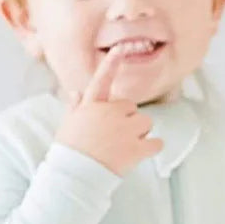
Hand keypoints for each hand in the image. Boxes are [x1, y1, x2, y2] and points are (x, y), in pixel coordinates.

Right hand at [53, 44, 164, 176]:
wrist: (74, 175)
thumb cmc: (69, 151)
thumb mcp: (68, 125)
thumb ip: (76, 108)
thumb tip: (76, 93)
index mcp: (92, 106)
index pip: (101, 80)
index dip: (110, 64)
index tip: (119, 49)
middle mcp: (110, 113)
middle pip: (131, 108)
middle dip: (127, 120)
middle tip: (114, 138)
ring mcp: (124, 130)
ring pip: (145, 123)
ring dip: (140, 133)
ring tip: (123, 148)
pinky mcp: (136, 148)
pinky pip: (156, 142)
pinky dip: (152, 148)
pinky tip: (141, 154)